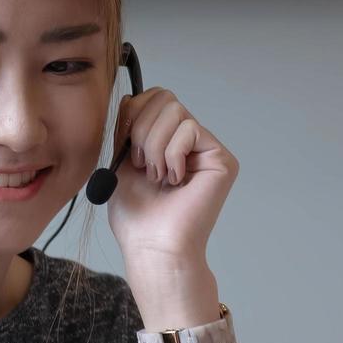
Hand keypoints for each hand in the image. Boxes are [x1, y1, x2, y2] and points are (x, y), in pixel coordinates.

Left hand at [104, 87, 237, 265]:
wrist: (152, 245)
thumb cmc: (137, 216)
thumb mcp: (120, 162)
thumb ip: (127, 129)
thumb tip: (130, 98)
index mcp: (165, 140)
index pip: (152, 98)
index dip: (133, 114)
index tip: (126, 149)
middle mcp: (188, 141)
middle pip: (164, 97)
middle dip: (142, 131)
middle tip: (143, 166)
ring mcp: (206, 149)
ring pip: (175, 111)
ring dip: (155, 147)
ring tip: (158, 177)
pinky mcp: (221, 159)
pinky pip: (190, 130)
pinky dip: (172, 156)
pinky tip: (175, 181)